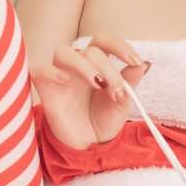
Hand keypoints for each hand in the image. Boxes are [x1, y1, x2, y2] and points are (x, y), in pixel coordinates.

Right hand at [31, 33, 151, 148]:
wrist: (88, 144)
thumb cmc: (103, 119)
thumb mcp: (122, 103)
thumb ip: (130, 82)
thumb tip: (144, 64)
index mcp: (97, 63)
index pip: (104, 41)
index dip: (119, 46)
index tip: (134, 61)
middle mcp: (78, 64)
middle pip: (90, 51)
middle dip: (108, 70)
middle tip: (117, 92)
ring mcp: (60, 74)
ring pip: (63, 52)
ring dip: (83, 65)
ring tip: (97, 84)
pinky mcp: (45, 89)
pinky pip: (40, 71)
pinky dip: (52, 72)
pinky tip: (65, 81)